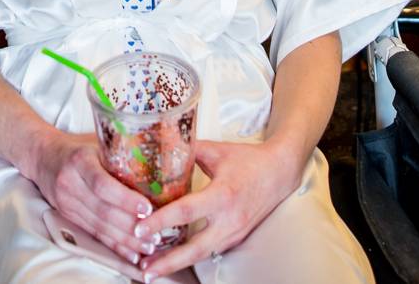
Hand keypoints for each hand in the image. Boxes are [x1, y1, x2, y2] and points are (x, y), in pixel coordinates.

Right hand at [28, 129, 163, 268]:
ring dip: (125, 241)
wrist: (41, 156)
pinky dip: (113, 245)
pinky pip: (93, 234)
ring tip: (148, 247)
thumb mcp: (94, 142)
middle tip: (155, 235)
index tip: (147, 208)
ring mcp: (67, 203)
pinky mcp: (68, 217)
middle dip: (130, 227)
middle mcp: (70, 183)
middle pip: (102, 211)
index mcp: (79, 161)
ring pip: (99, 227)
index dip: (124, 199)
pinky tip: (129, 253)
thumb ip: (118, 152)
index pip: (102, 184)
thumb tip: (155, 161)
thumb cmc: (76, 147)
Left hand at [141, 138, 300, 273]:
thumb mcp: (216, 150)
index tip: (139, 227)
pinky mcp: (235, 238)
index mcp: (222, 195)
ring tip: (152, 269)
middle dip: (168, 262)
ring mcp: (233, 233)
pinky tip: (172, 257)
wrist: (279, 173)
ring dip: (176, 263)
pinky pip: (210, 250)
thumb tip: (161, 149)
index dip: (161, 221)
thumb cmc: (247, 160)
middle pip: (194, 249)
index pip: (186, 211)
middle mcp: (229, 221)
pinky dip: (190, 256)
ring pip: (201, 254)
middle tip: (144, 270)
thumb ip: (188, 151)